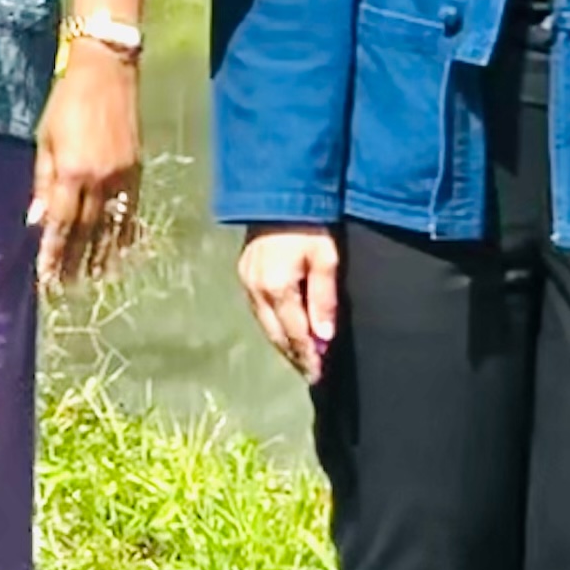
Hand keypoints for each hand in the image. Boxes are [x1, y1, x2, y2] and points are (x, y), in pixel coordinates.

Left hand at [30, 41, 142, 287]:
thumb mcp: (44, 139)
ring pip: (110, 226)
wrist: (107, 76)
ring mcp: (122, 177)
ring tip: (92, 280)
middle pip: (85, 231)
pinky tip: (120, 252)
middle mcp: (98, 180)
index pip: (59, 223)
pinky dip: (125, 235)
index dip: (52, 252)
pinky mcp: (137, 171)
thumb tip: (35, 219)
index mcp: (70, 171)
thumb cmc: (66, 103)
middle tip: (65, 287)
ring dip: (100, 255)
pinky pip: (131, 212)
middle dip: (73, 261)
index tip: (46, 276)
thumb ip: (41, 181)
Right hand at [239, 224, 341, 382]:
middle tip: (312, 374)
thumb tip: (324, 338)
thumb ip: (324, 300)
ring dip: (282, 342)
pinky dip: (272, 324)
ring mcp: (245, 280)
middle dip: (294, 356)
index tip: (320, 375)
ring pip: (264, 323)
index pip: (295, 334)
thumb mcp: (326, 260)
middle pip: (276, 334)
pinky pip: (257, 308)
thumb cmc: (311, 226)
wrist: (278, 193)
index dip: (308, 357)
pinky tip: (284, 329)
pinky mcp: (243, 272)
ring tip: (300, 358)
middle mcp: (255, 288)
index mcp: (276, 288)